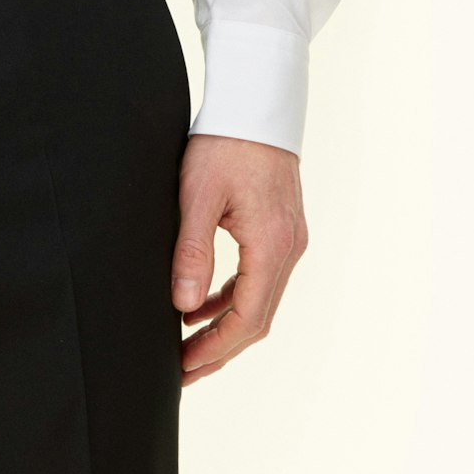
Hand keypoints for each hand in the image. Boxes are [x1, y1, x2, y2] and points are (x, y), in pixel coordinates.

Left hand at [171, 133, 307, 382]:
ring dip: (226, 326)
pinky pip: (260, 277)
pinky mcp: (282, 228)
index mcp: (270, 245)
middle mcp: (289, 248)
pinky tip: (204, 304)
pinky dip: (234, 297)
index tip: (184, 367)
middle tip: (183, 371)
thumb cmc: (224, 143)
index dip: (216, 349)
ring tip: (187, 345)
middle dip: (220, 349)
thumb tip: (184, 306)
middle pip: (258, 318)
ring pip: (261, 300)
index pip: (248, 318)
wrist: (256, 103)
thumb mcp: (197, 194)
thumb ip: (192, 251)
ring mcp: (290, 239)